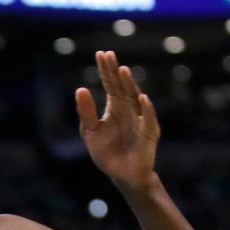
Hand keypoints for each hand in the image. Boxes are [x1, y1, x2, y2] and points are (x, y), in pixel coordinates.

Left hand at [76, 50, 160, 189]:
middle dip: (115, 72)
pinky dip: (146, 109)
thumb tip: (80, 89)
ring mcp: (141, 119)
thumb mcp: (91, 132)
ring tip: (123, 70)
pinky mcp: (149, 133)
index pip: (110, 84)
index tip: (101, 54)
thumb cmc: (107, 152)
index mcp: (115, 107)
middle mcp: (129, 109)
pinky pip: (149, 119)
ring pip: (136, 98)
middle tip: (109, 55)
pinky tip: (142, 98)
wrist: (122, 175)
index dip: (106, 70)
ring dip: (130, 84)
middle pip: (122, 86)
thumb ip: (86, 113)